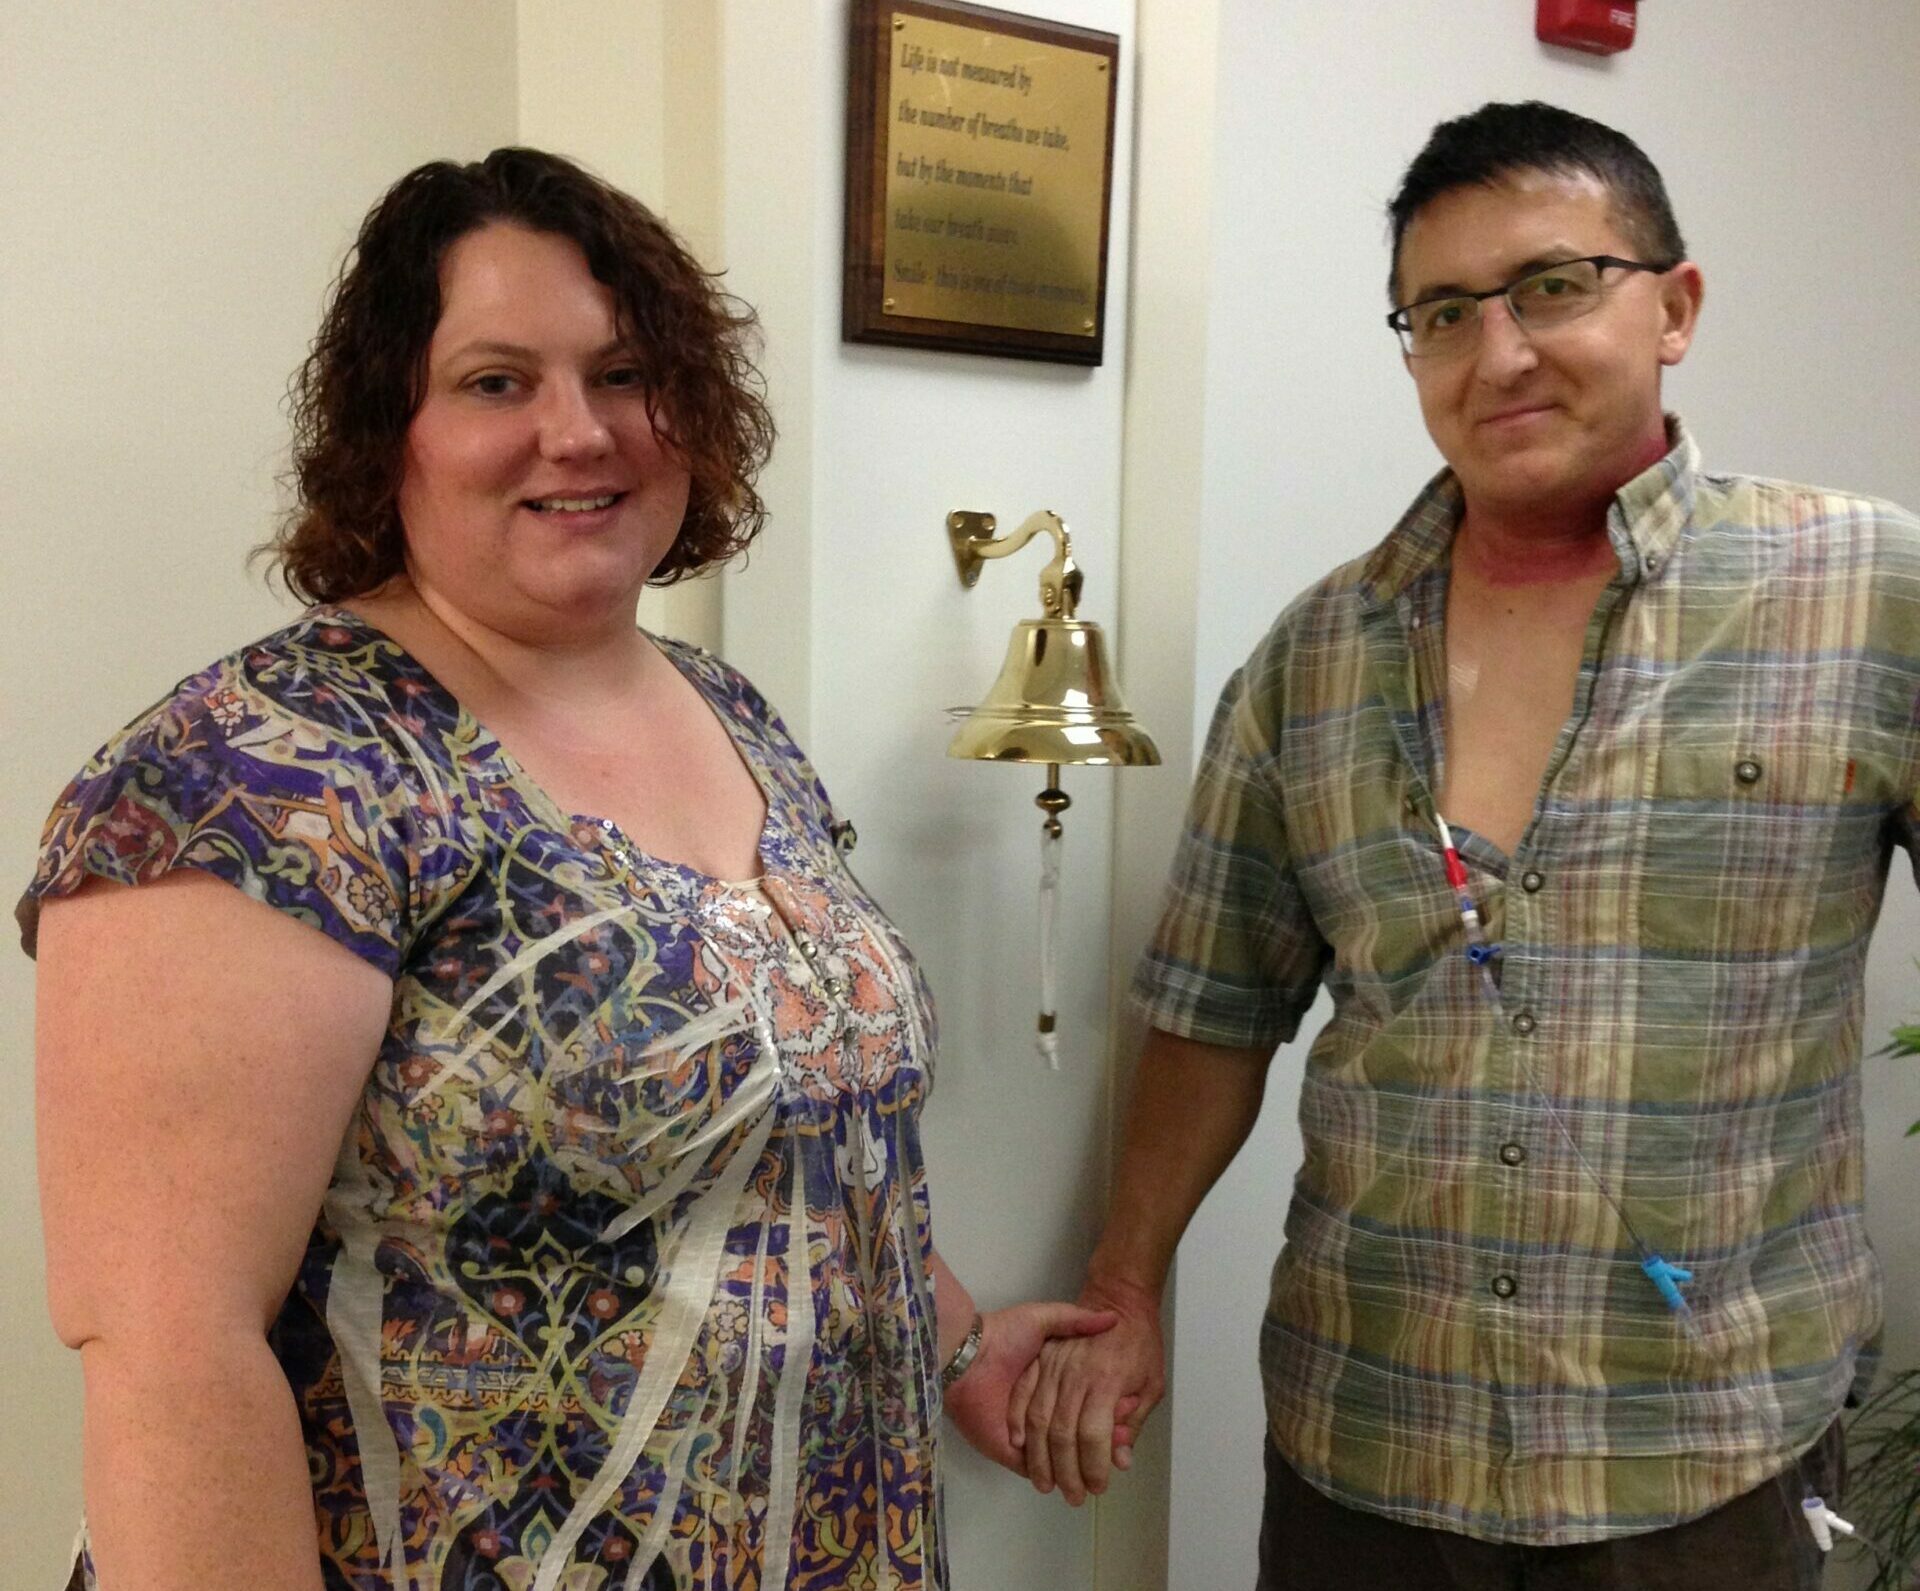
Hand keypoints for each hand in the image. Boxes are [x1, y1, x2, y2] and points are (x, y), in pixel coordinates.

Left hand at [943, 1301, 1133, 1471]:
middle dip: (1104, 1442)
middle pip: (1077, 1437)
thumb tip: (1112, 1318)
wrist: (967, 1353)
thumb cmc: (1005, 1334)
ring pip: (1062, 1458)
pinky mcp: (1010, 1453)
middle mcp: (1039, 1413)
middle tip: (1125, 1442)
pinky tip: (1085, 1467)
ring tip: (1112, 1457)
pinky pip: (1038, 1469)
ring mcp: (1025, 1437)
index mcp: (1048, 1387)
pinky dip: (1061, 1470)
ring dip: (1087, 1461)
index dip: (1108, 1415)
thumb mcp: (1045, 1318)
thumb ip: (1076, 1319)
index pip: (1084, 1409)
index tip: (1129, 1415)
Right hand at [1008, 1274, 1162, 1504]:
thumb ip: (1134, 1422)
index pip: (1094, 1437)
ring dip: (1040, 1458)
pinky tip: (1022, 1446)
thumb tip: (1121, 1460)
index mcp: (1107, 1383)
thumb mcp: (1153, 1382)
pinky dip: (1019, 1424)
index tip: (1097, 1488)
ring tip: (1045, 1484)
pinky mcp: (1039, 1358)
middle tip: (1072, 1497)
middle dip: (1066, 1473)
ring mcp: (1053, 1366)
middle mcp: (1076, 1376)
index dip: (1093, 1468)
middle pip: (1062, 1434)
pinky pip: (1023, 1396)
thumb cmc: (1141, 1339)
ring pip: (1038, 1419)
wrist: (1119, 1294)